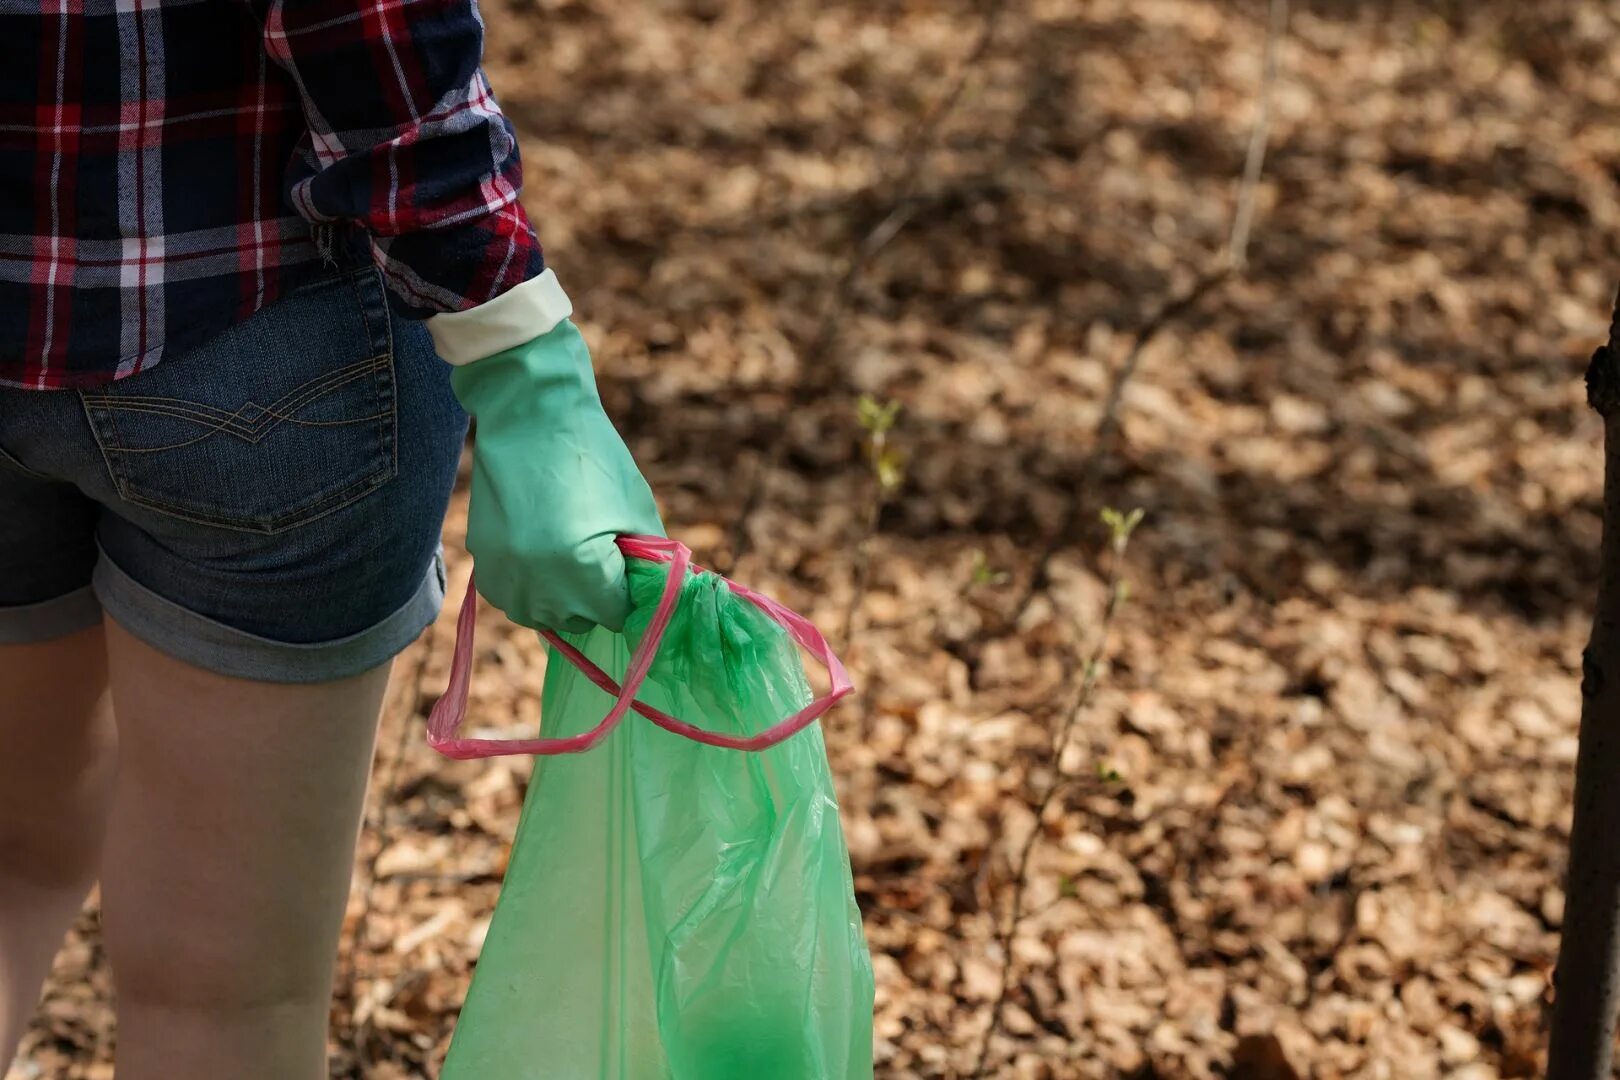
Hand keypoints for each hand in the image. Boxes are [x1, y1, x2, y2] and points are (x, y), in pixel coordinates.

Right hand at [450, 320, 662, 632]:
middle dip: (595, 598)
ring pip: (540, 616)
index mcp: (582, 570)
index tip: (627, 568)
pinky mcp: (481, 559)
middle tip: (599, 558)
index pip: (615, 613)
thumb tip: (655, 597)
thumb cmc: (593, 454)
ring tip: (569, 560)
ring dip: (560, 599)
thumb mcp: (635, 508)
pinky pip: (511, 598)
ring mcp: (503, 573)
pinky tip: (541, 556)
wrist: (529, 414)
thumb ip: (647, 562)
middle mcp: (537, 582)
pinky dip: (529, 588)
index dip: (627, 592)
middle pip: (578, 620)